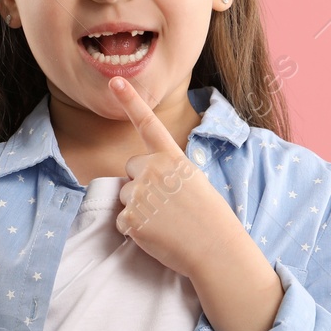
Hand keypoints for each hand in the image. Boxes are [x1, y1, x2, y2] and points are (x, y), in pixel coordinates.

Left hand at [107, 76, 249, 279]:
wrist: (216, 249)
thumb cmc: (210, 219)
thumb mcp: (195, 182)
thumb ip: (166, 172)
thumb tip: (139, 179)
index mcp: (173, 159)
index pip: (148, 124)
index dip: (130, 101)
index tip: (114, 81)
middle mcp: (153, 170)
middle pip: (131, 168)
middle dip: (141, 183)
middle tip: (166, 203)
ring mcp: (139, 194)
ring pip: (125, 195)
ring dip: (139, 208)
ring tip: (166, 221)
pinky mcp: (130, 218)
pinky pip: (123, 220)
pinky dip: (136, 229)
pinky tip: (157, 234)